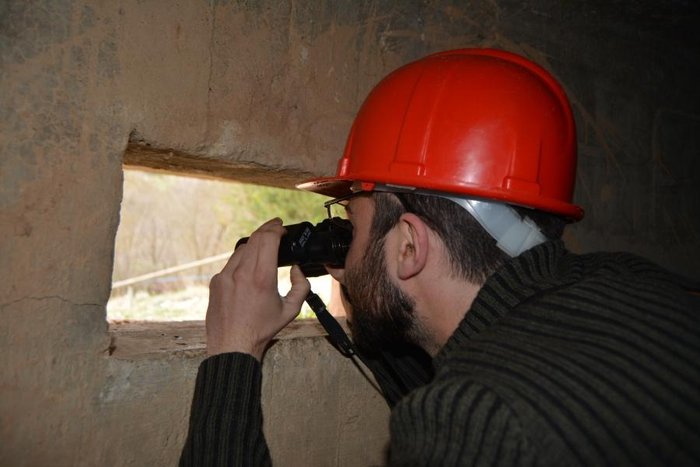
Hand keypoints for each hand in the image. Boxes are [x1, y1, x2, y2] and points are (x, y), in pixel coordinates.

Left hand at [206, 218, 310, 359]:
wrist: (232, 345)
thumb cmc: (262, 329)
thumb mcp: (291, 310)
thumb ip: (301, 286)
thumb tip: (296, 269)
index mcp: (262, 278)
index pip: (268, 240)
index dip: (276, 229)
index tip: (282, 228)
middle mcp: (241, 273)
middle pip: (254, 238)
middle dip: (267, 229)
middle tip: (276, 227)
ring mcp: (225, 276)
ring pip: (242, 249)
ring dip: (255, 243)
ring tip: (264, 245)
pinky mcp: (216, 282)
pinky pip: (231, 263)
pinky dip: (242, 260)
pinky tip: (249, 267)